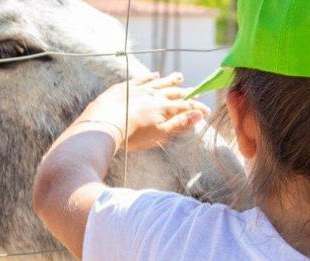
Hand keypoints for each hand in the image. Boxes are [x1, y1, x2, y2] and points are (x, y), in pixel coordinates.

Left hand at [77, 72, 209, 151]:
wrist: (103, 125)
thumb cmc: (131, 135)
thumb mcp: (159, 134)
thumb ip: (179, 124)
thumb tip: (199, 115)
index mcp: (164, 108)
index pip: (185, 106)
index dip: (197, 109)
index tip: (206, 111)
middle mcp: (154, 95)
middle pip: (174, 92)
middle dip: (187, 93)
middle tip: (197, 92)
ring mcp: (139, 90)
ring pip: (159, 82)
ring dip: (171, 80)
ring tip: (180, 77)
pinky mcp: (124, 88)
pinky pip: (141, 79)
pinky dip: (150, 77)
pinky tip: (154, 75)